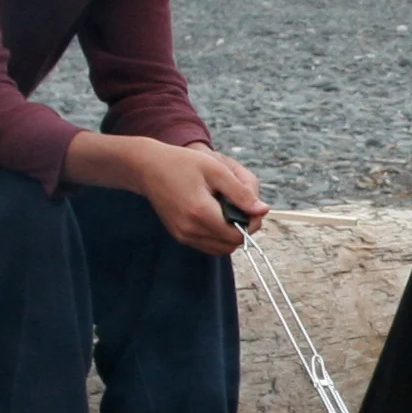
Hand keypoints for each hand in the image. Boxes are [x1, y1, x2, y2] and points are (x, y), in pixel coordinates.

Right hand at [147, 141, 263, 253]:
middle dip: (243, 231)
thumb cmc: (182, 163)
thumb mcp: (216, 171)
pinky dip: (218, 236)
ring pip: (219, 249)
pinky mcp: (179, 235)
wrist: (148, 167)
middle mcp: (190, 229)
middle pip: (230, 246)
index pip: (237, 236)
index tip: (253, 209)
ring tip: (230, 211)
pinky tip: (218, 216)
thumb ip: (241, 193)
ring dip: (230, 235)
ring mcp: (182, 235)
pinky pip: (206, 245)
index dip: (251, 225)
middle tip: (244, 209)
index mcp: (200, 213)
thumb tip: (263, 210)